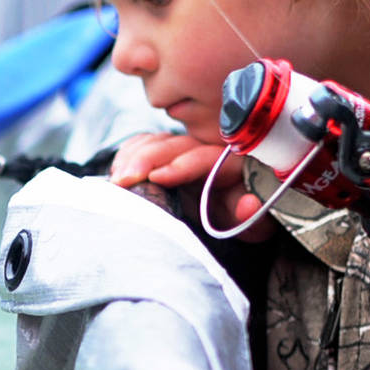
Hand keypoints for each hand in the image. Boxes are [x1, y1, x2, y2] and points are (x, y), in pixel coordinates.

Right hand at [108, 132, 272, 240]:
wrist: (229, 218)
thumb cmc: (238, 223)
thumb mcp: (252, 227)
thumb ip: (253, 218)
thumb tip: (247, 202)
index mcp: (229, 165)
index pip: (203, 157)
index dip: (180, 165)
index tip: (156, 177)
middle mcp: (204, 152)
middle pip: (173, 144)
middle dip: (146, 159)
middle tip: (122, 179)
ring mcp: (182, 151)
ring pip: (156, 141)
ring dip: (133, 156)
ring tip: (116, 178)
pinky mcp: (164, 155)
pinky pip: (143, 143)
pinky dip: (128, 153)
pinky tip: (117, 171)